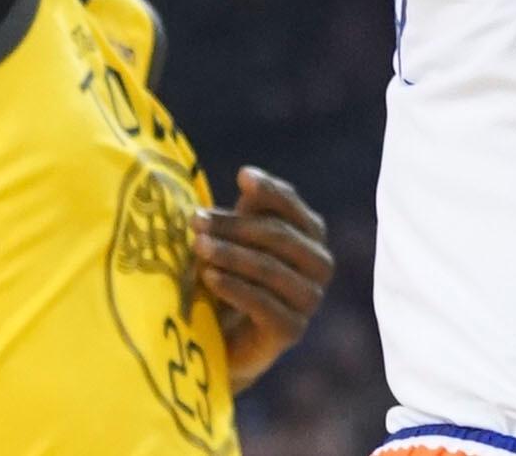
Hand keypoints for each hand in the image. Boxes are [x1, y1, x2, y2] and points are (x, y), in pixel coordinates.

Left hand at [193, 166, 332, 393]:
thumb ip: (247, 209)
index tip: (241, 176)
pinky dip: (234, 287)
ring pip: (270, 269)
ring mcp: (310, 299)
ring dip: (230, 254)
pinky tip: (210, 277)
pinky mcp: (292, 330)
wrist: (223, 340)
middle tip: (196, 221)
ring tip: (198, 247)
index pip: (292, 205)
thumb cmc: (231, 276)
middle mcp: (320, 265)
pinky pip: (263, 303)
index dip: (269, 189)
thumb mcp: (237, 237)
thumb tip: (246, 176)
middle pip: (278, 236)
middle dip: (234, 226)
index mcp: (311, 234)